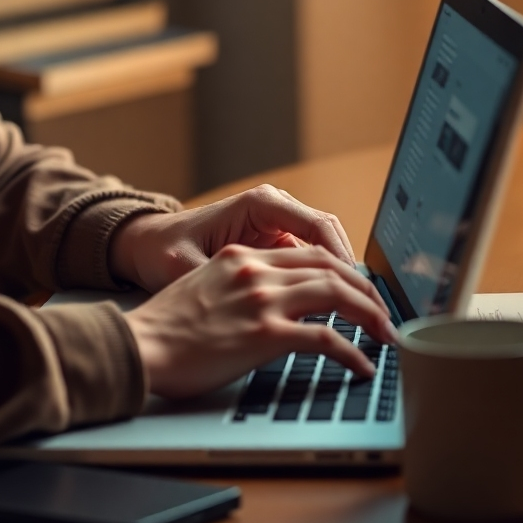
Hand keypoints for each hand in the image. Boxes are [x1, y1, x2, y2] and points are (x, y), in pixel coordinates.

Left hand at [109, 185, 355, 293]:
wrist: (148, 245)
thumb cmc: (163, 251)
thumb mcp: (184, 266)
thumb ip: (216, 280)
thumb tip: (245, 304)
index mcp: (258, 204)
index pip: (318, 227)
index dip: (344, 262)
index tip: (359, 294)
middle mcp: (274, 210)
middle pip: (331, 238)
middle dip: (355, 276)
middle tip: (375, 314)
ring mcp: (276, 227)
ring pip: (327, 251)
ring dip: (345, 282)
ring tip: (365, 319)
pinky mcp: (275, 246)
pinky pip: (312, 263)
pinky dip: (328, 286)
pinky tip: (338, 316)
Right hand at [123, 244, 395, 398]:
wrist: (140, 345)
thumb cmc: (164, 327)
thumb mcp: (203, 286)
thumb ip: (238, 285)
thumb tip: (268, 305)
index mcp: (240, 255)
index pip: (307, 253)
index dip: (340, 269)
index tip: (357, 288)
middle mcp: (255, 269)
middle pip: (329, 268)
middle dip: (364, 290)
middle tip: (382, 311)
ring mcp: (262, 300)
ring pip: (336, 295)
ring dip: (370, 315)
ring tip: (386, 335)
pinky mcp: (264, 333)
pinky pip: (325, 340)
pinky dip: (352, 352)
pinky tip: (362, 365)